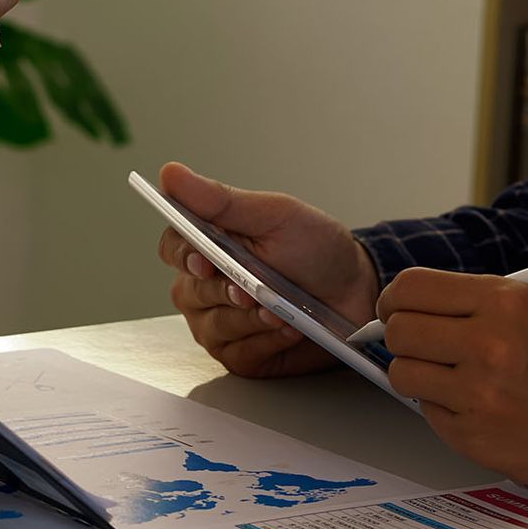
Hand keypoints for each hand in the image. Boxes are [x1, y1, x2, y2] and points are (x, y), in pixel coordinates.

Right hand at [155, 162, 378, 377]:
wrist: (357, 290)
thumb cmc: (316, 249)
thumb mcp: (274, 215)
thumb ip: (220, 200)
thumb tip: (170, 174)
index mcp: (207, 245)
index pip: (173, 248)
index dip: (183, 256)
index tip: (205, 261)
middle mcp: (204, 286)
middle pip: (190, 292)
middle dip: (225, 291)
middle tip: (253, 290)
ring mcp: (219, 323)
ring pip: (213, 326)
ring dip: (250, 319)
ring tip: (281, 311)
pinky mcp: (240, 355)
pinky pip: (239, 353)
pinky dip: (266, 341)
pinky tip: (287, 329)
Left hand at [378, 269, 527, 500]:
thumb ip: (470, 305)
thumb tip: (404, 307)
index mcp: (504, 301)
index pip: (411, 288)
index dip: (394, 300)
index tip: (394, 309)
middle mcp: (488, 344)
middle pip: (397, 331)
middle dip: (401, 336)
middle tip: (420, 345)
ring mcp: (479, 394)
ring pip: (402, 374)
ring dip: (419, 375)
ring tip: (456, 378)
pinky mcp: (474, 436)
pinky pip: (428, 413)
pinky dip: (445, 410)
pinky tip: (483, 409)